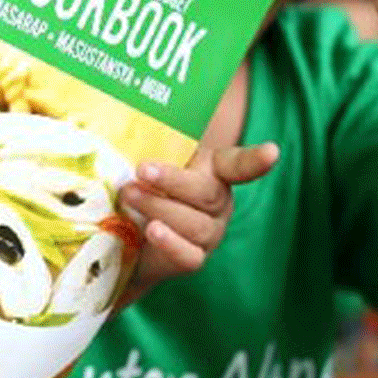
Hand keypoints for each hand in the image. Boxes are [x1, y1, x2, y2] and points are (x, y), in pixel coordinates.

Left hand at [119, 142, 279, 299]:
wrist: (124, 240)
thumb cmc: (137, 186)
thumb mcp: (139, 160)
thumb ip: (140, 145)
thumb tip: (105, 119)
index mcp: (211, 171)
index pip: (238, 164)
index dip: (255, 160)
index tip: (272, 152)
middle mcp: (217, 202)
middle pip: (207, 193)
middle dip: (172, 181)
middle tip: (141, 170)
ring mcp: (209, 233)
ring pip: (195, 224)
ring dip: (158, 207)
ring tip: (128, 196)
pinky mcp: (193, 259)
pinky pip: (189, 254)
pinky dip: (170, 242)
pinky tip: (152, 231)